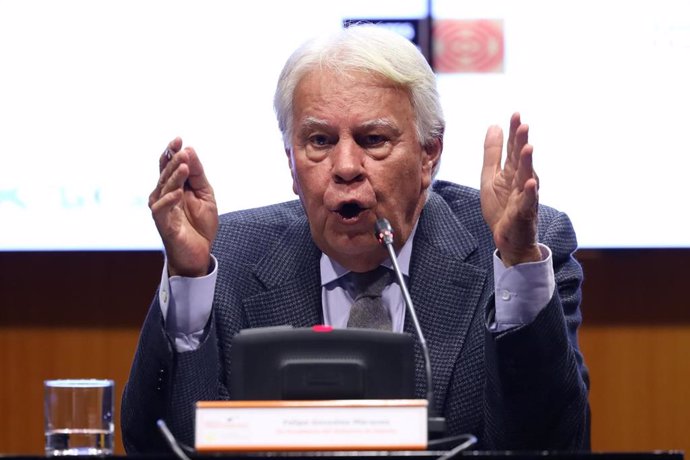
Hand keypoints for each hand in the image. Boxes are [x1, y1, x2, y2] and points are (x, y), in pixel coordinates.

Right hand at [149, 137, 218, 276]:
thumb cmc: (200, 225)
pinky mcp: (163, 223)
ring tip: (184, 166)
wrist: (200, 252)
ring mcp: (162, 208)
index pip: (168, 165)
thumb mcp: (205, 195)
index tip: (179, 139)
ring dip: (174, 177)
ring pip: (164, 188)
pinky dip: (169, 200)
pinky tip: (178, 192)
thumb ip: (198, 175)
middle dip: (174, 161)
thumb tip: (190, 151)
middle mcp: (163, 195)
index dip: (171, 151)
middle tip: (183, 151)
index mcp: (174, 186)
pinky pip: (162, 208)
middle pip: (166, 173)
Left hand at [480, 113, 540, 265]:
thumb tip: (494, 126)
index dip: (514, 132)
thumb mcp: (490, 178)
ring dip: (528, 163)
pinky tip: (530, 182)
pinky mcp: (524, 213)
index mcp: (512, 172)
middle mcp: (522, 181)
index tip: (515, 114)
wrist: (508, 239)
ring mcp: (525, 196)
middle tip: (523, 125)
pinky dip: (529, 192)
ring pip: (527, 177)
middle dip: (522, 142)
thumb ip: (492, 154)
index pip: (513, 149)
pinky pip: (527, 202)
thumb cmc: (501, 208)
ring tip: (528, 147)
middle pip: (522, 159)